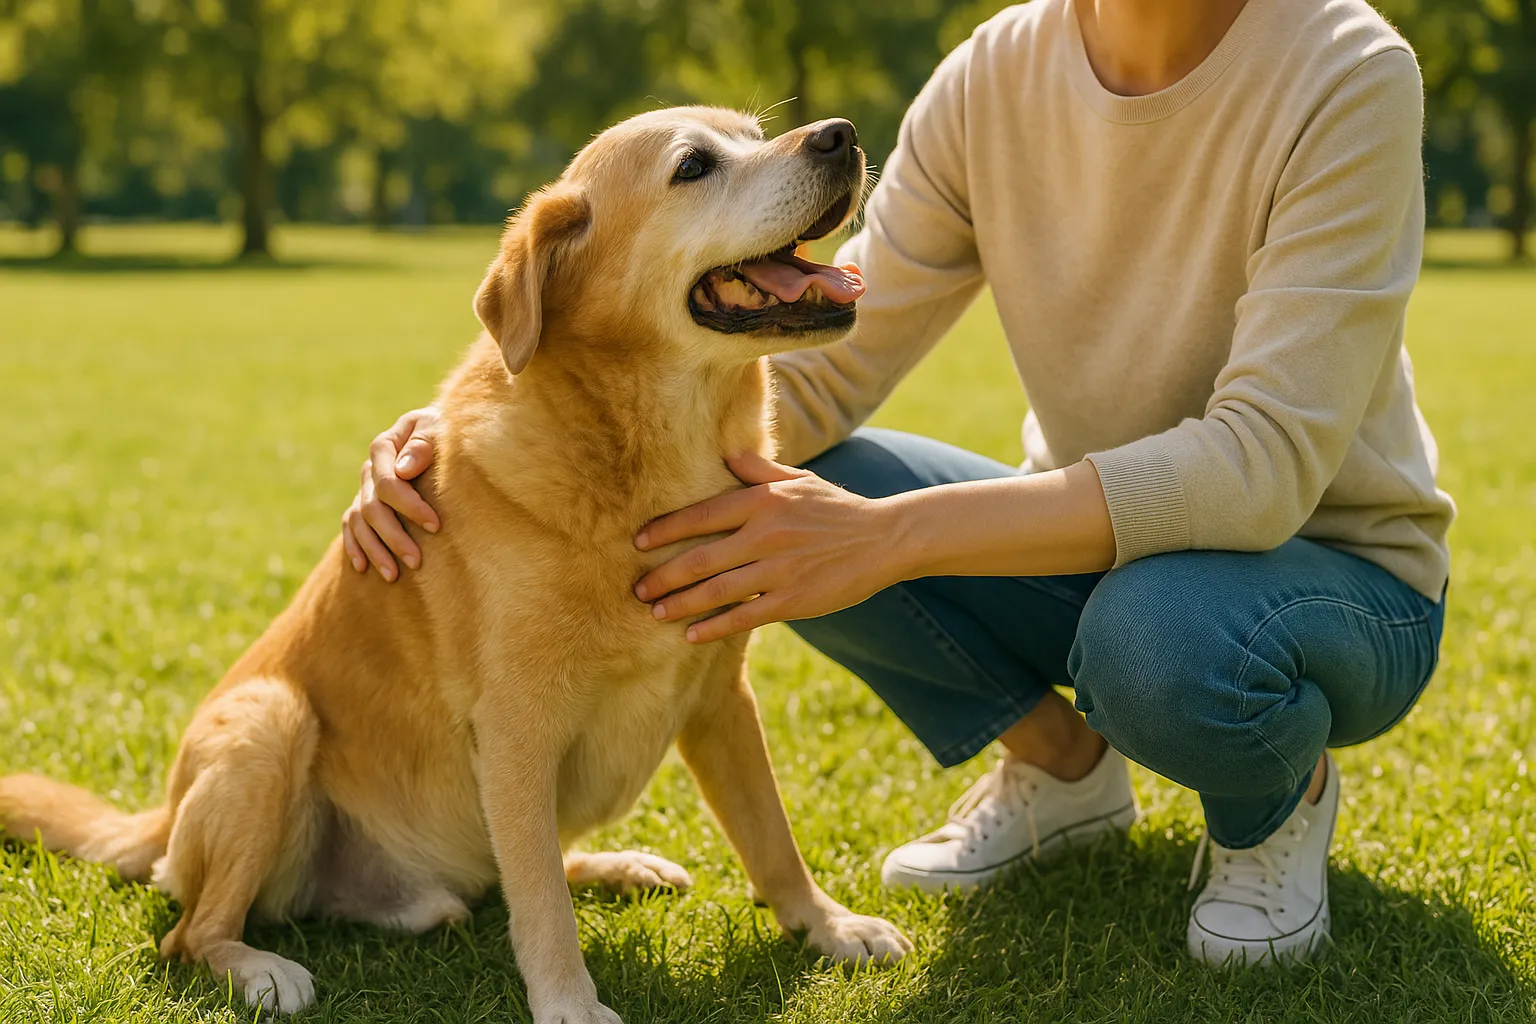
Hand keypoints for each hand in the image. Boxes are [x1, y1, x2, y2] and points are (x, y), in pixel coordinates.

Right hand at [341, 406, 442, 580]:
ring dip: (375, 550)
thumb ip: (423, 444)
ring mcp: (365, 487)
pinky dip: (355, 546)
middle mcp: (370, 468)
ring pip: (359, 522)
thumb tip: (403, 470)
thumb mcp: (439, 428)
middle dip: (394, 537)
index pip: (389, 482)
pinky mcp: (365, 502)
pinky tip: (362, 567)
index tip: (436, 526)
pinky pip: (351, 526)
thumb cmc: (446, 429)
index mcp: (385, 446)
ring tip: (393, 575)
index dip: (410, 505)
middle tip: (416, 561)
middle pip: (372, 507)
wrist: (443, 430)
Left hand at [633, 452, 903, 642]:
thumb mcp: (799, 480)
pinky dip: (714, 627)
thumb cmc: (836, 508)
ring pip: (717, 590)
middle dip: (664, 574)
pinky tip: (691, 635)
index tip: (638, 541)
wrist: (884, 539)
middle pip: (701, 557)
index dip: (666, 528)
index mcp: (764, 500)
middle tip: (637, 588)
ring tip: (654, 613)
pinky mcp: (794, 600)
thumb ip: (759, 471)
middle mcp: (766, 534)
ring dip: (681, 603)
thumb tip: (727, 454)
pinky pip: (744, 617)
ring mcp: (780, 570)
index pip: (703, 514)